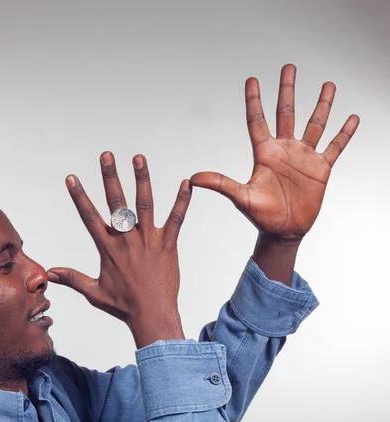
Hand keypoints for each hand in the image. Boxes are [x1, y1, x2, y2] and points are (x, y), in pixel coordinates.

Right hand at [47, 152, 191, 347]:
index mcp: (108, 248)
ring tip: (138, 158)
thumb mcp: (94, 292)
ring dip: (142, 180)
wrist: (152, 316)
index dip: (79, 196)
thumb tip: (50, 273)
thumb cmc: (123, 306)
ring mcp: (148, 240)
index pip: (89, 217)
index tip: (72, 178)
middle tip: (106, 156)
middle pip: (116, 203)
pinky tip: (186, 183)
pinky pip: (176, 219)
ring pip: (144, 204)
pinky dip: (182, 201)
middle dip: (110, 177)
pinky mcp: (168, 244)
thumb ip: (72, 278)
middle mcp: (126, 240)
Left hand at [191, 64, 359, 242]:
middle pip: (286, 112)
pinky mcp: (321, 168)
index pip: (257, 120)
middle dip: (287, 89)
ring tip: (328, 84)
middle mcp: (284, 149)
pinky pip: (335, 146)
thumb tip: (192, 178)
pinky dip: (344, 133)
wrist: (283, 232)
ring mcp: (304, 157)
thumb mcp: (240, 197)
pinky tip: (352, 118)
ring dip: (321, 105)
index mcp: (264, 153)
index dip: (254, 100)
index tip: (251, 79)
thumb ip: (219, 184)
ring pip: (314, 124)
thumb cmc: (261, 215)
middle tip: (288, 67)